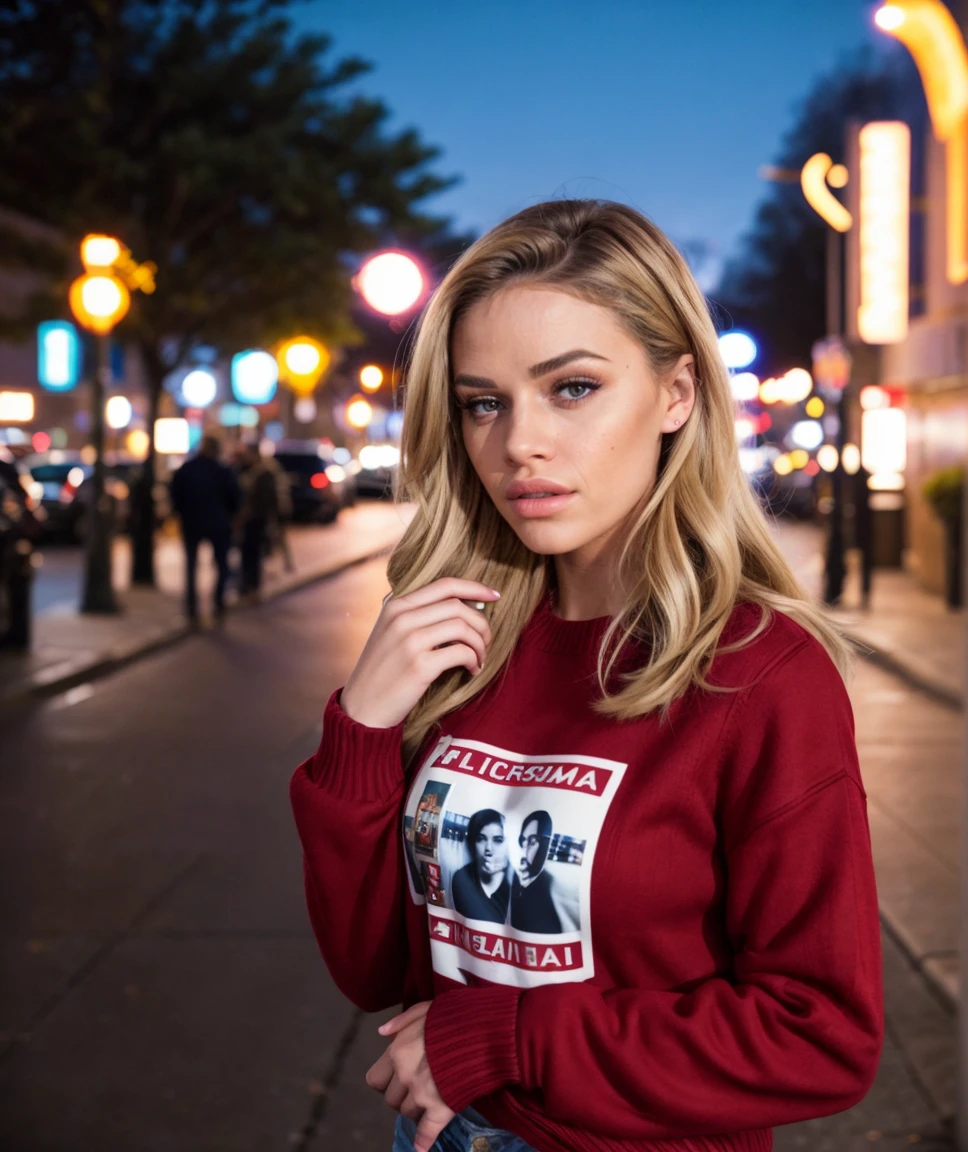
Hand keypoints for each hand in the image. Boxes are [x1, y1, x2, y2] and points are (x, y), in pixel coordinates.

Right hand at [340, 578, 500, 728]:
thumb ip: (413, 613)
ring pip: (463, 627)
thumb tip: (459, 602)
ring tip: (479, 658)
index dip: (475, 587)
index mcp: (395, 605)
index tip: (495, 595)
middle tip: (486, 641)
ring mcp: (409, 641)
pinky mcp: (419, 666)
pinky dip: (474, 660)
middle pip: (458, 606)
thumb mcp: (388, 632)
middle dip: (481, 623)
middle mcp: (401, 618)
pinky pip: (461, 652)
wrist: (362, 708)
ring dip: (480, 644)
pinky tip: (471, 670)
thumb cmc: (382, 671)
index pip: (444, 585)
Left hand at [366, 1002, 454, 1151]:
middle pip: (391, 1100)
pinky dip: (423, 1142)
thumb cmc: (455, 1016)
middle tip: (418, 1087)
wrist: (485, 1031)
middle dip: (402, 1095)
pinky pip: (426, 1132)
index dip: (386, 1080)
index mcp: (397, 1051)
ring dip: (416, 1109)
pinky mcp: (441, 1108)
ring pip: (407, 1114)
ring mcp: (422, 1094)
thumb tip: (381, 1033)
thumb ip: (400, 1020)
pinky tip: (421, 1148)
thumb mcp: (425, 1008)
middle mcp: (405, 1074)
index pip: (375, 1079)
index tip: (398, 1076)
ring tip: (431, 1098)